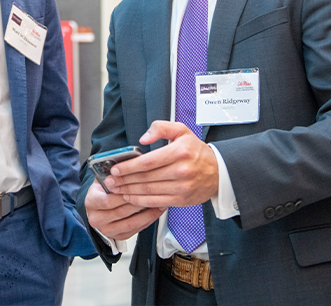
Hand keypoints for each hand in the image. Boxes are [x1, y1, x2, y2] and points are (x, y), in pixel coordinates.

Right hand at [85, 181, 164, 241]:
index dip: (124, 194)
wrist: (98, 207)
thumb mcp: (103, 178)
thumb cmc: (104, 190)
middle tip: (154, 194)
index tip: (139, 186)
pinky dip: (147, 220)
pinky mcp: (118, 236)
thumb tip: (130, 162)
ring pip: (131, 223)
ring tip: (159, 203)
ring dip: (147, 213)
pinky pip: (136, 230)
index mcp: (91, 201)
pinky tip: (155, 211)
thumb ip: (113, 173)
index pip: (108, 200)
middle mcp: (96, 218)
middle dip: (139, 202)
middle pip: (121, 211)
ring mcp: (107, 229)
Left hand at [104, 121, 218, 207]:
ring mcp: (182, 187)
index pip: (148, 161)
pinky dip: (142, 201)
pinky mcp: (182, 200)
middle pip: (146, 178)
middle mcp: (181, 171)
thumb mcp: (181, 130)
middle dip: (125, 180)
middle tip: (111, 181)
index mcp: (179, 152)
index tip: (116, 168)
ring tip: (117, 190)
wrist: (219, 171)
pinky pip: (158, 202)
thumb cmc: (196, 150)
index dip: (129, 166)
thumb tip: (143, 138)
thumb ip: (160, 128)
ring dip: (130, 191)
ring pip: (150, 191)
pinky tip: (131, 198)